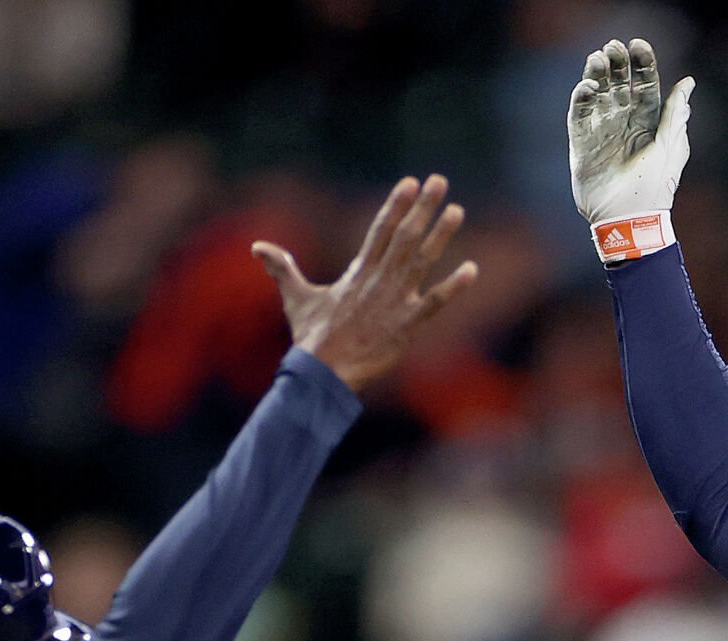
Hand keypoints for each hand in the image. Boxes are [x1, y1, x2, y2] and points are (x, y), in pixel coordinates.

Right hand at [251, 175, 477, 392]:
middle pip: (405, 236)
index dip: (396, 205)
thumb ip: (282, 269)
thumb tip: (256, 246)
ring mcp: (395, 301)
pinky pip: (434, 303)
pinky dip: (453, 287)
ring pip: (422, 261)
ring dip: (441, 235)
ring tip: (457, 210)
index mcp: (358, 272)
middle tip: (440, 181)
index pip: (380, 230)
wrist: (323, 373)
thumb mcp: (296, 298)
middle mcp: (379, 280)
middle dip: (423, 207)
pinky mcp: (407, 325)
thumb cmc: (311, 338)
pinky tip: (471, 270)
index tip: (411, 182)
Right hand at [568, 38, 692, 258]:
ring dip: (596, 74)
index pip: (644, 85)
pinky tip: (587, 87)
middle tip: (612, 47)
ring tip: (596, 58)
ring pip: (597, 94)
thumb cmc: (655, 187)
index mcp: (647, 122)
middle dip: (616, 64)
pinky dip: (582, 98)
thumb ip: (675, 113)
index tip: (638, 45)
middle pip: (618, 85)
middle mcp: (623, 123)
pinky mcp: (582, 144)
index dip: (641, 64)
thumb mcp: (670, 147)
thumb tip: (688, 82)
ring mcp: (601, 132)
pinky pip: (579, 115)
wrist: (628, 220)